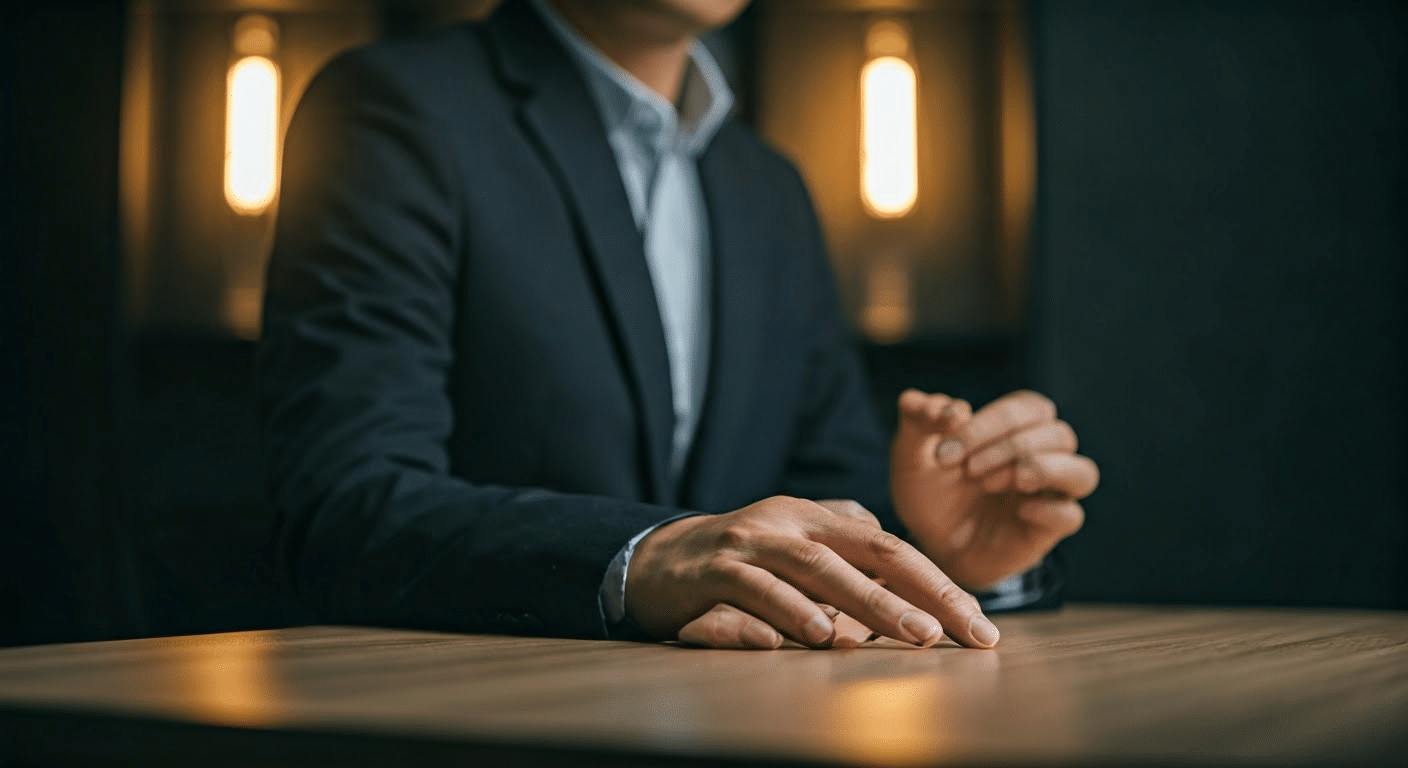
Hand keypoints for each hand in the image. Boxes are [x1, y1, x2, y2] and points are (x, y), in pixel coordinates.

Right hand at [626, 496, 999, 649]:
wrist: (653, 561)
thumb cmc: (735, 560)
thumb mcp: (793, 543)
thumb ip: (839, 541)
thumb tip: (890, 552)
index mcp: (815, 518)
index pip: (890, 547)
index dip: (938, 583)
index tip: (978, 624)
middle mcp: (788, 523)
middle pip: (866, 552)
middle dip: (921, 593)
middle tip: (962, 632)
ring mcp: (749, 543)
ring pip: (816, 570)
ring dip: (868, 603)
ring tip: (912, 634)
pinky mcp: (711, 571)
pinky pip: (754, 591)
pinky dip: (786, 613)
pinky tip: (815, 637)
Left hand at [891, 389, 1098, 590]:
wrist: (928, 544)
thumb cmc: (929, 492)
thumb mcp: (911, 454)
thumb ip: (920, 420)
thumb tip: (950, 407)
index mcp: (1014, 429)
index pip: (1029, 407)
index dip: (993, 422)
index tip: (946, 450)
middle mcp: (1041, 456)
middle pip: (1059, 434)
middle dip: (1010, 447)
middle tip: (967, 470)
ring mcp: (1048, 495)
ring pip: (1083, 472)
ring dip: (1041, 471)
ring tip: (993, 484)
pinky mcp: (1046, 530)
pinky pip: (1072, 515)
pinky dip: (1049, 510)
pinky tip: (1016, 512)